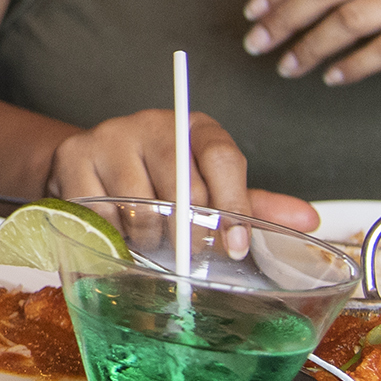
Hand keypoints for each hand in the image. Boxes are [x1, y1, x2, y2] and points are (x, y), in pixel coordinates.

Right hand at [46, 108, 315, 230]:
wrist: (92, 163)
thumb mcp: (208, 186)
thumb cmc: (161, 180)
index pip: (223, 158)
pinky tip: (116, 233)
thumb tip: (308, 220)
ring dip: (148, 241)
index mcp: (195, 127)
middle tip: (187, 257)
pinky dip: (112, 239)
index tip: (236, 247)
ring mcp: (109, 137)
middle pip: (182, 187)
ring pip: (139, 209)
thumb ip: (253, 204)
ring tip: (149, 242)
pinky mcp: (73, 157)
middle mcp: (152, 123)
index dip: (234, 205)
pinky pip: (99, 218)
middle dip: (189, 235)